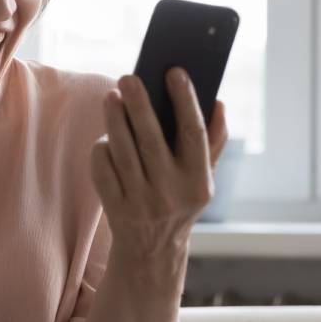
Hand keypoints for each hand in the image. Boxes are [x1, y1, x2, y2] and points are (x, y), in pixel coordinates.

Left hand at [89, 68, 228, 270]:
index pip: (194, 134)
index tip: (176, 71)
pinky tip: (107, 137)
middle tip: (128, 77)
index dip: (185, 101)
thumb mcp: (203, 178)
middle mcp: (171, 192)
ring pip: (122, 151)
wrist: (153, 250)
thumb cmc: (180, 199)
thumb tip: (218, 102)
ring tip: (112, 96)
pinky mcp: (115, 208)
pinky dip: (102, 149)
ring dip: (114, 120)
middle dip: (139, 105)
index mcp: (199, 181)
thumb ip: (214, 142)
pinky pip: (102, 168)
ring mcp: (141, 202)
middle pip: (151, 140)